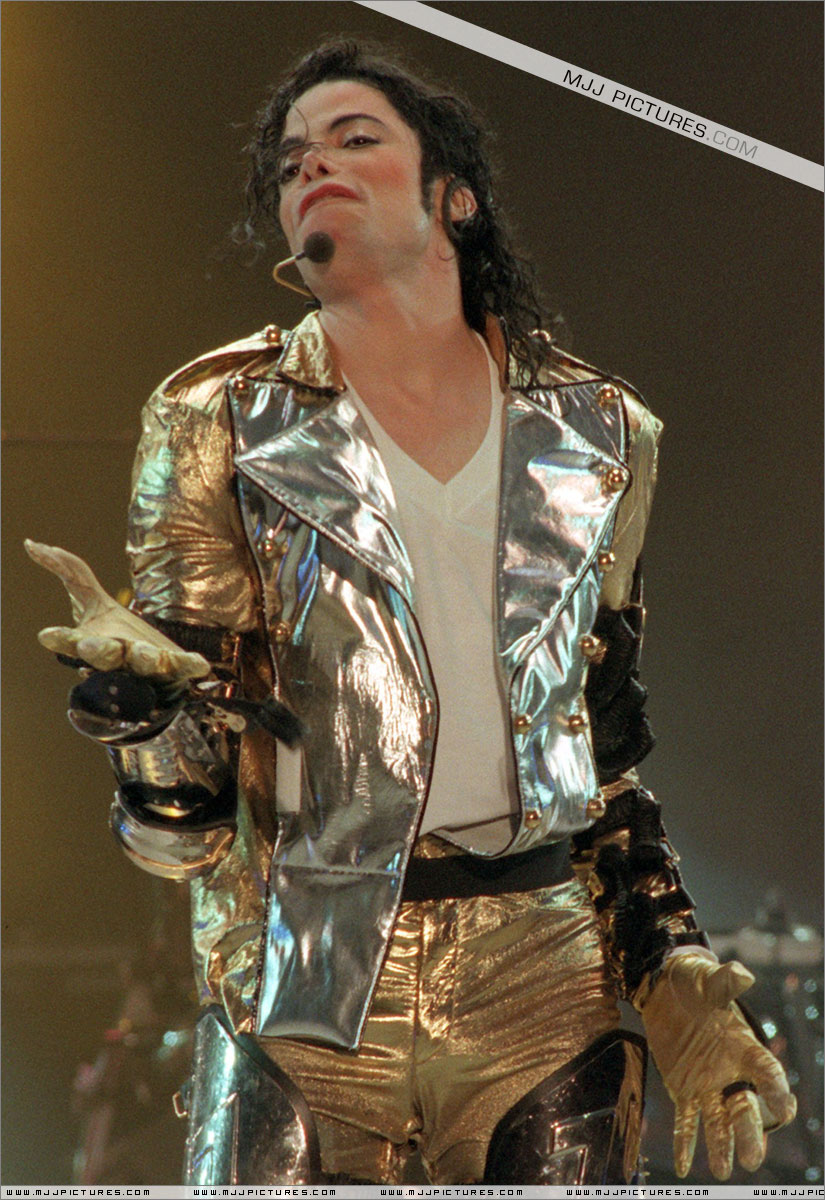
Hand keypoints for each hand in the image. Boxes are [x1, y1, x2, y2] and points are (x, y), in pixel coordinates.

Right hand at [26, 540, 208, 679]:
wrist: (152, 662)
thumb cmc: (116, 632)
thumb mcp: (90, 598)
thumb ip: (68, 571)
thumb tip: (32, 543)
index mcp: (93, 641)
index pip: (71, 642)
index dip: (60, 639)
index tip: (47, 635)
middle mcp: (118, 656)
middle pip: (105, 655)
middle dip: (99, 650)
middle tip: (92, 645)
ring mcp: (146, 664)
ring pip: (143, 663)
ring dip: (145, 658)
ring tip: (149, 655)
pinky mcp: (174, 666)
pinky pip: (183, 667)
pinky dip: (191, 667)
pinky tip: (201, 666)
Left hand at [639, 952, 795, 1179]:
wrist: (664, 989)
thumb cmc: (693, 982)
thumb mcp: (707, 980)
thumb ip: (724, 981)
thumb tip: (742, 974)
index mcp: (743, 1046)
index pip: (765, 1070)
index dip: (775, 1088)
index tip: (783, 1106)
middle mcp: (730, 1071)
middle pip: (745, 1107)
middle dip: (749, 1133)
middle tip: (751, 1159)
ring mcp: (706, 1084)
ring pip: (718, 1121)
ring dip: (720, 1145)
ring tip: (722, 1170)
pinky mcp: (682, 1089)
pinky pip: (686, 1121)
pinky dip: (685, 1142)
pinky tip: (685, 1167)